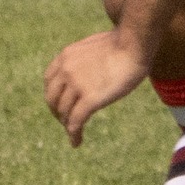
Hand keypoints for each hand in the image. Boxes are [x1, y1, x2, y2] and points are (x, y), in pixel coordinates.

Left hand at [45, 31, 150, 146]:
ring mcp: (77, 85)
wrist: (136, 43)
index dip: (54, 95)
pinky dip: (74, 134)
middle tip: (67, 119)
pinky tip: (77, 142)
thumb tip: (91, 66)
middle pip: (52, 99)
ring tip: (75, 133)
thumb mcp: (96, 45)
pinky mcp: (90, 99)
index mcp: (66, 56)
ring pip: (64, 112)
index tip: (62, 103)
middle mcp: (66, 70)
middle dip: (58, 112)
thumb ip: (86, 58)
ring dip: (67, 124)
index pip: (49, 81)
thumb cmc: (125, 42)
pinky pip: (76, 122)